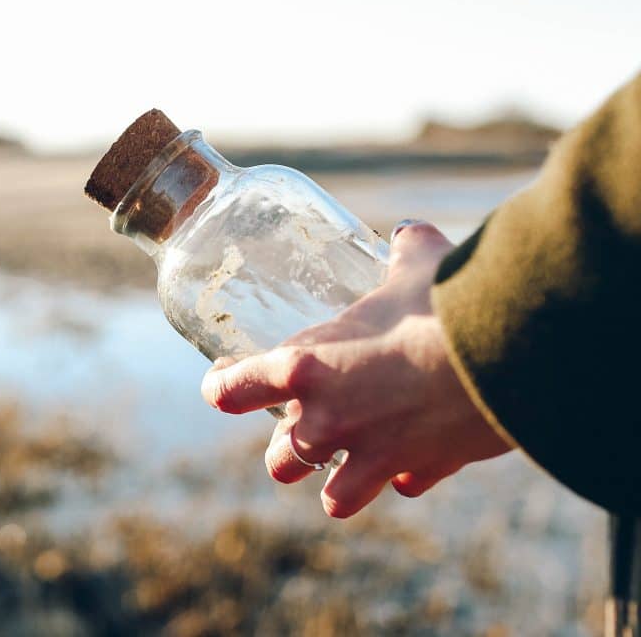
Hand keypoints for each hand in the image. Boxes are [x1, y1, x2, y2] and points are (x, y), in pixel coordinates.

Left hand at [201, 221, 513, 517]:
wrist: (505, 354)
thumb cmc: (443, 302)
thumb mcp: (415, 265)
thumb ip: (403, 250)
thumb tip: (408, 232)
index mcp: (304, 367)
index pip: (232, 391)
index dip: (222, 388)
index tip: (223, 383)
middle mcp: (326, 421)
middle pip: (279, 460)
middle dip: (287, 448)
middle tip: (305, 425)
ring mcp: (370, 456)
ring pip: (332, 496)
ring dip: (336, 482)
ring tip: (350, 464)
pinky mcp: (418, 472)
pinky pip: (398, 487)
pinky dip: (403, 477)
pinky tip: (413, 461)